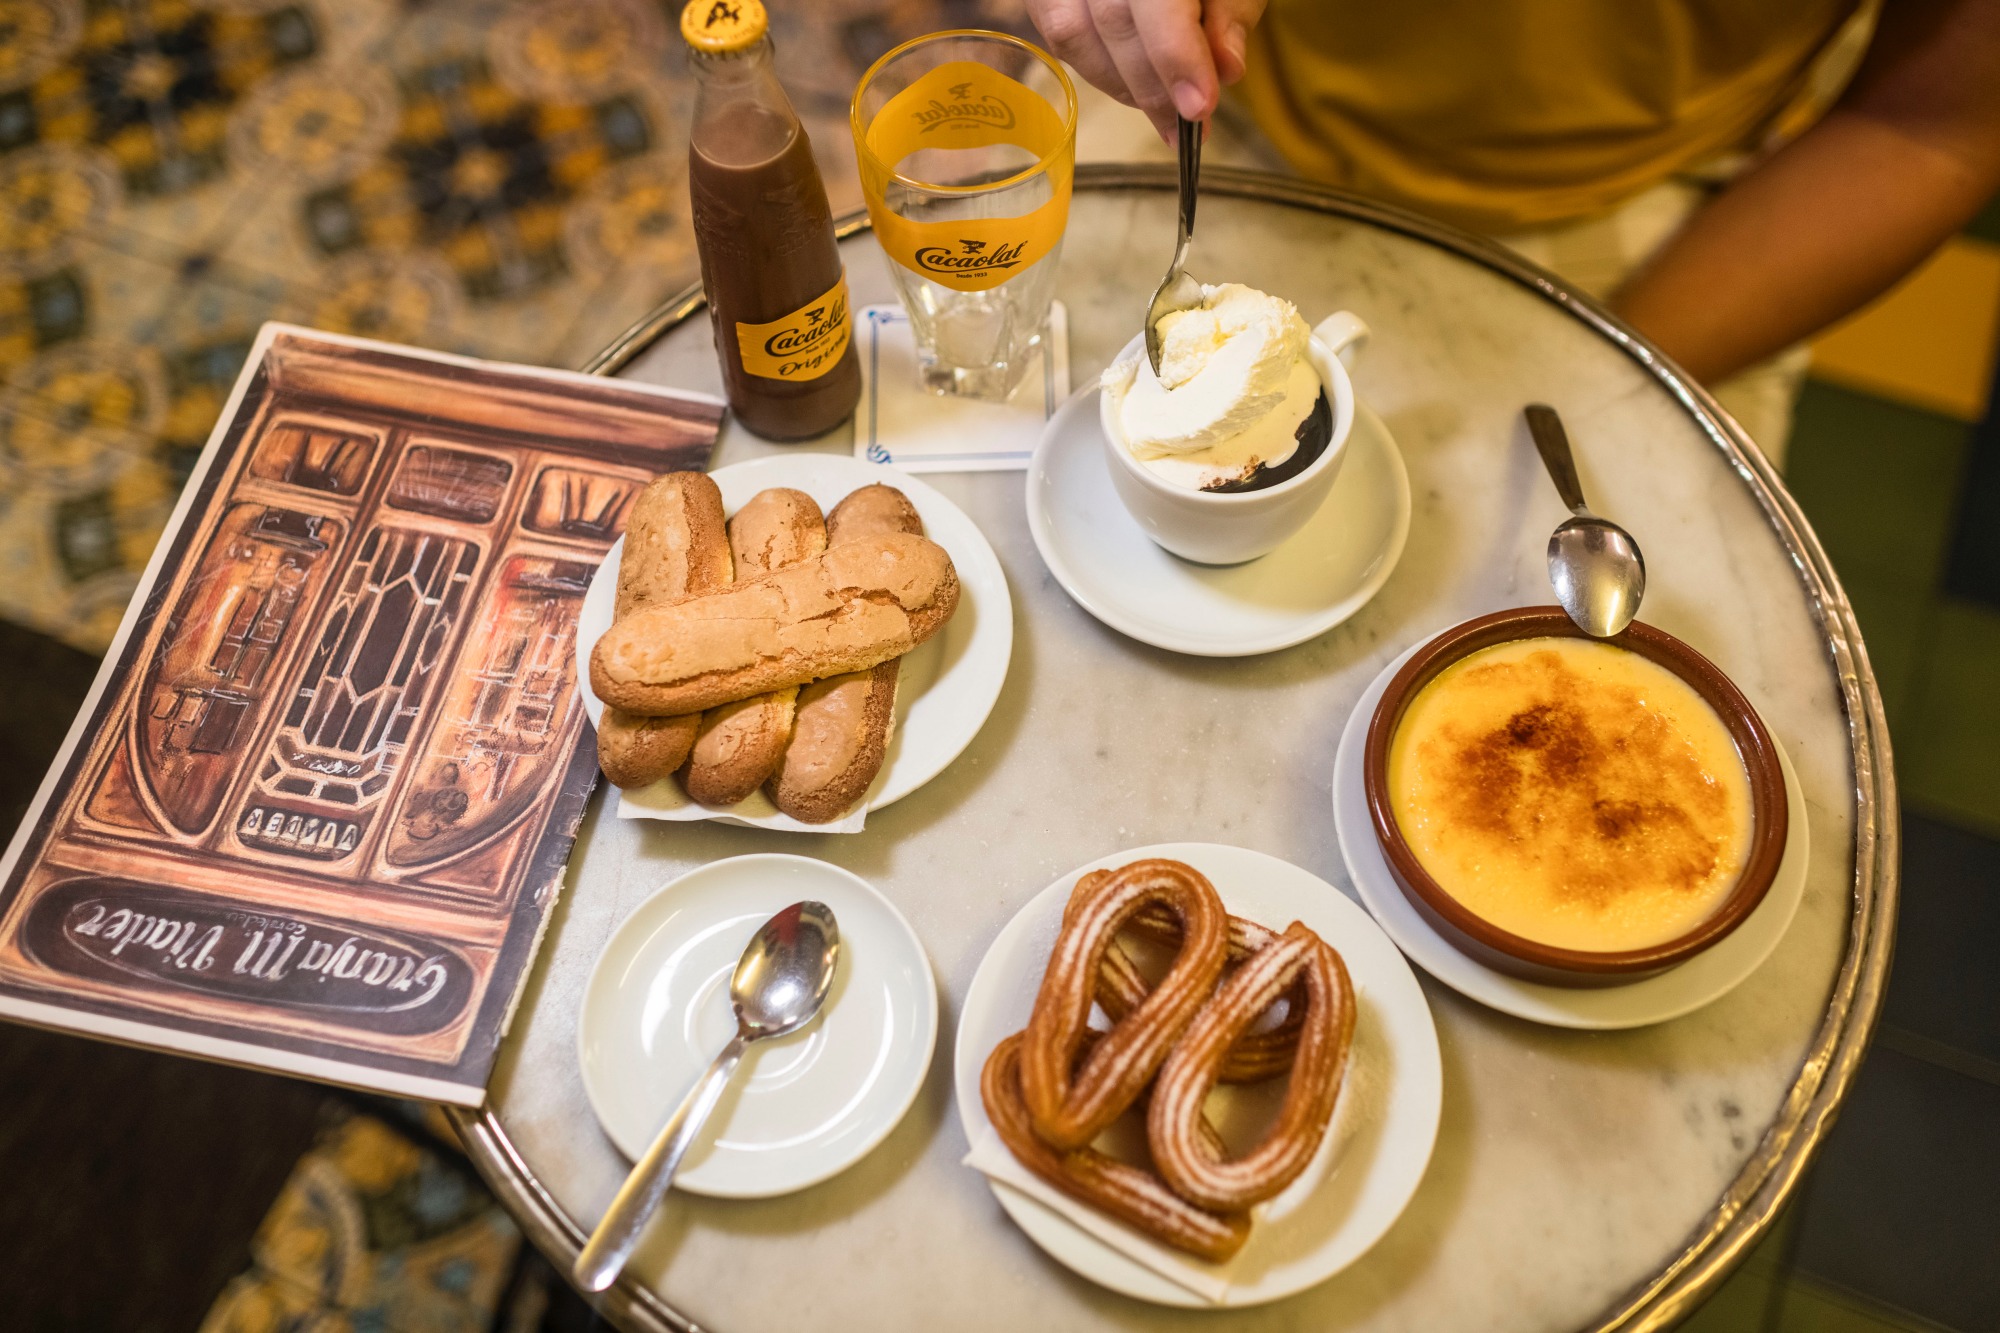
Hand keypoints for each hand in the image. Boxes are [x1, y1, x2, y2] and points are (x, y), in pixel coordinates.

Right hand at [1027, 0, 1267, 139]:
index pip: (1156, 1)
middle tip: (1190, 122)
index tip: (1199, 107)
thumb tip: (1227, 68)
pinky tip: (1136, 85)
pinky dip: (1102, 72)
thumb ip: (1231, 13)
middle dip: (1153, 86)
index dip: (1176, 56)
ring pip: (1074, 36)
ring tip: (1166, 108)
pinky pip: (1061, 38)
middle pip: (1112, 22)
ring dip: (1124, 86)